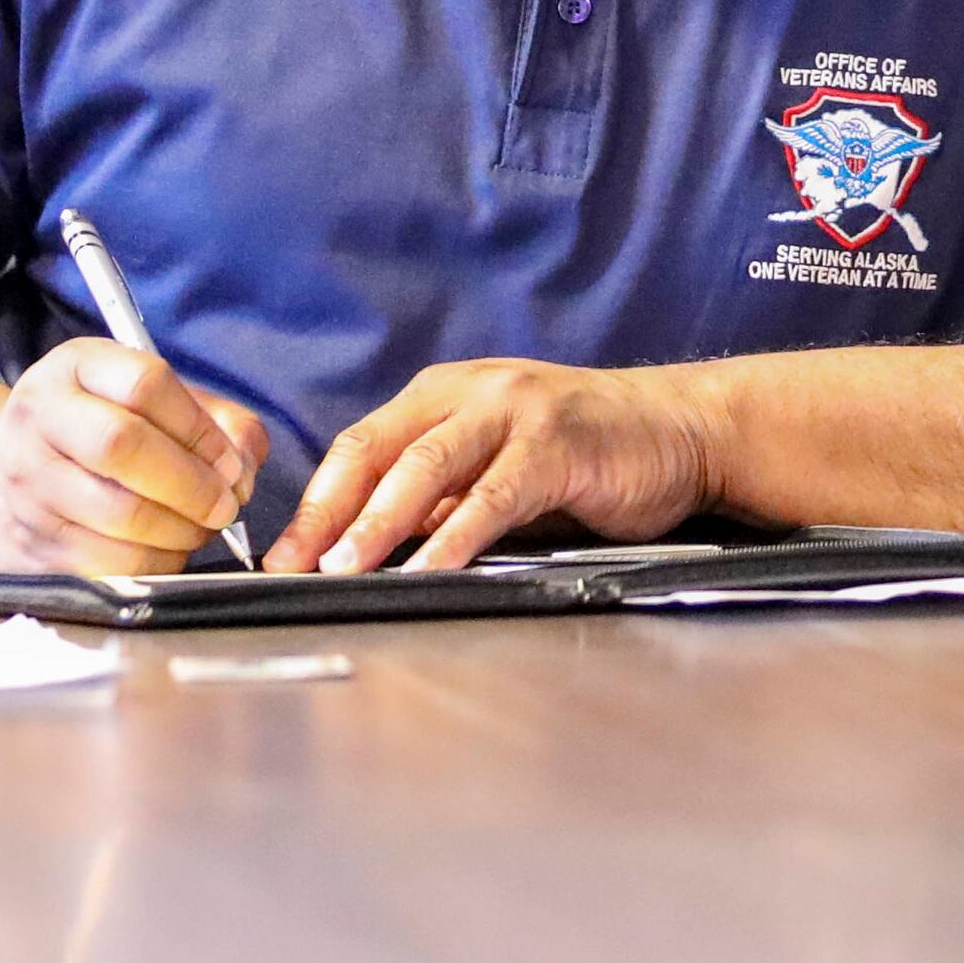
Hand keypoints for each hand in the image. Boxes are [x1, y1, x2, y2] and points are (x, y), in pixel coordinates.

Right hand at [0, 336, 268, 576]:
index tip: (230, 461)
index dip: (200, 428)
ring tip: (200, 528)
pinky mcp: (31, 544)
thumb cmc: (93, 436)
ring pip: (119, 513)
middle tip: (225, 505)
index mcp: (74, 367)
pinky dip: (155, 564)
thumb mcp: (143, 402)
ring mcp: (27, 483)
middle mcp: (39, 417)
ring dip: (180, 530)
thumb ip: (212, 419)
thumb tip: (243, 465)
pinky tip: (167, 551)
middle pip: (124, 445)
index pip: (145, 384)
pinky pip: (108, 563)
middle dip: (192, 484)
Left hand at [271, 357, 716, 573]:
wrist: (680, 427)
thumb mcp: (496, 466)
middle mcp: (470, 392)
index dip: (315, 505)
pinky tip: (431, 571)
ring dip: (379, 522)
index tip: (283, 559)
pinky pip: (493, 494)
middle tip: (294, 569)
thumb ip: (441, 497)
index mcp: (443, 395)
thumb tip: (370, 546)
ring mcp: (514, 411)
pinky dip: (456, 536)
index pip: (359, 448)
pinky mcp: (557, 444)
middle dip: (329, 516)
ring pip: (427, 466)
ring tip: (346, 568)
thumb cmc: (585, 451)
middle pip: (378, 452)